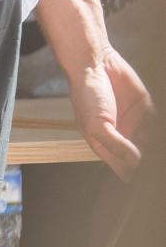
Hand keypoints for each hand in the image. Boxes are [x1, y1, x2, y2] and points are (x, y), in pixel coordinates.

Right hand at [68, 47, 152, 179]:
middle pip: (142, 157)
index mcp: (107, 146)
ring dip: (155, 145)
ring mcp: (136, 122)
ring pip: (152, 141)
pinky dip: (158, 127)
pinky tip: (152, 124)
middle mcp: (123, 136)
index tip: (145, 182)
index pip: (125, 168)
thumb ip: (116, 145)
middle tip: (154, 165)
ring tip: (147, 134)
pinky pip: (157, 122)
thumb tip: (136, 163)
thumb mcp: (97, 125)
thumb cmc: (87, 96)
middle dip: (148, 161)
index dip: (134, 175)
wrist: (94, 63)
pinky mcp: (146, 108)